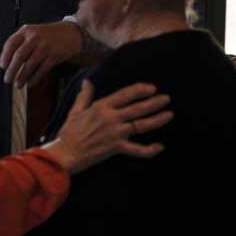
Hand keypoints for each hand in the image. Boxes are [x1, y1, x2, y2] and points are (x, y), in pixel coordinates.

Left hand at [0, 22, 82, 87]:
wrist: (72, 32)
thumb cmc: (49, 35)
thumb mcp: (33, 32)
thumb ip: (21, 42)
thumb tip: (8, 62)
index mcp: (26, 31)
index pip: (10, 44)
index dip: (4, 56)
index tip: (2, 67)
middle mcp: (34, 37)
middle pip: (19, 56)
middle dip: (11, 70)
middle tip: (7, 79)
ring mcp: (45, 46)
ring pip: (29, 65)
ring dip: (22, 77)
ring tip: (17, 85)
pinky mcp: (54, 55)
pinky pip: (42, 69)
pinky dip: (34, 78)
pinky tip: (30, 83)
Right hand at [44, 80, 171, 174]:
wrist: (66, 153)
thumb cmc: (68, 132)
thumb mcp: (75, 110)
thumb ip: (84, 96)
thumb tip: (87, 82)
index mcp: (101, 107)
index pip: (125, 95)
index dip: (140, 90)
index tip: (151, 88)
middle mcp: (111, 118)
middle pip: (138, 109)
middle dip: (154, 102)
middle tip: (166, 99)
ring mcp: (116, 133)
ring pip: (142, 125)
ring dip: (157, 120)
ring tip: (169, 114)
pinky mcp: (117, 148)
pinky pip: (138, 149)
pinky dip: (150, 149)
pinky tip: (160, 146)